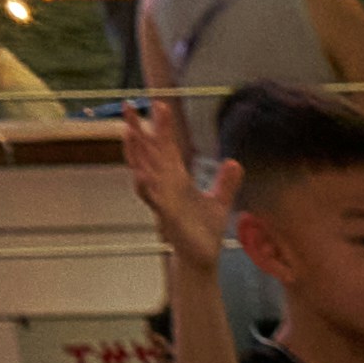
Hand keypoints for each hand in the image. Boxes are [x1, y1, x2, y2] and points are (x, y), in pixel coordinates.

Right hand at [112, 99, 226, 251]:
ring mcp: (163, 199)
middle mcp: (165, 185)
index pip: (166, 147)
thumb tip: (235, 162)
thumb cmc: (204, 230)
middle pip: (147, 152)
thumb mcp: (219, 202)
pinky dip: (146, 187)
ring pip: (143, 171)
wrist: (202, 258)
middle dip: (136, 130)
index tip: (158, 103)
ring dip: (135, 153)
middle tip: (128, 106)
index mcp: (176, 178)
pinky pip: (153, 199)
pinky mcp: (167, 216)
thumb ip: (226, 182)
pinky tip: (140, 175)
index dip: (162, 126)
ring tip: (128, 133)